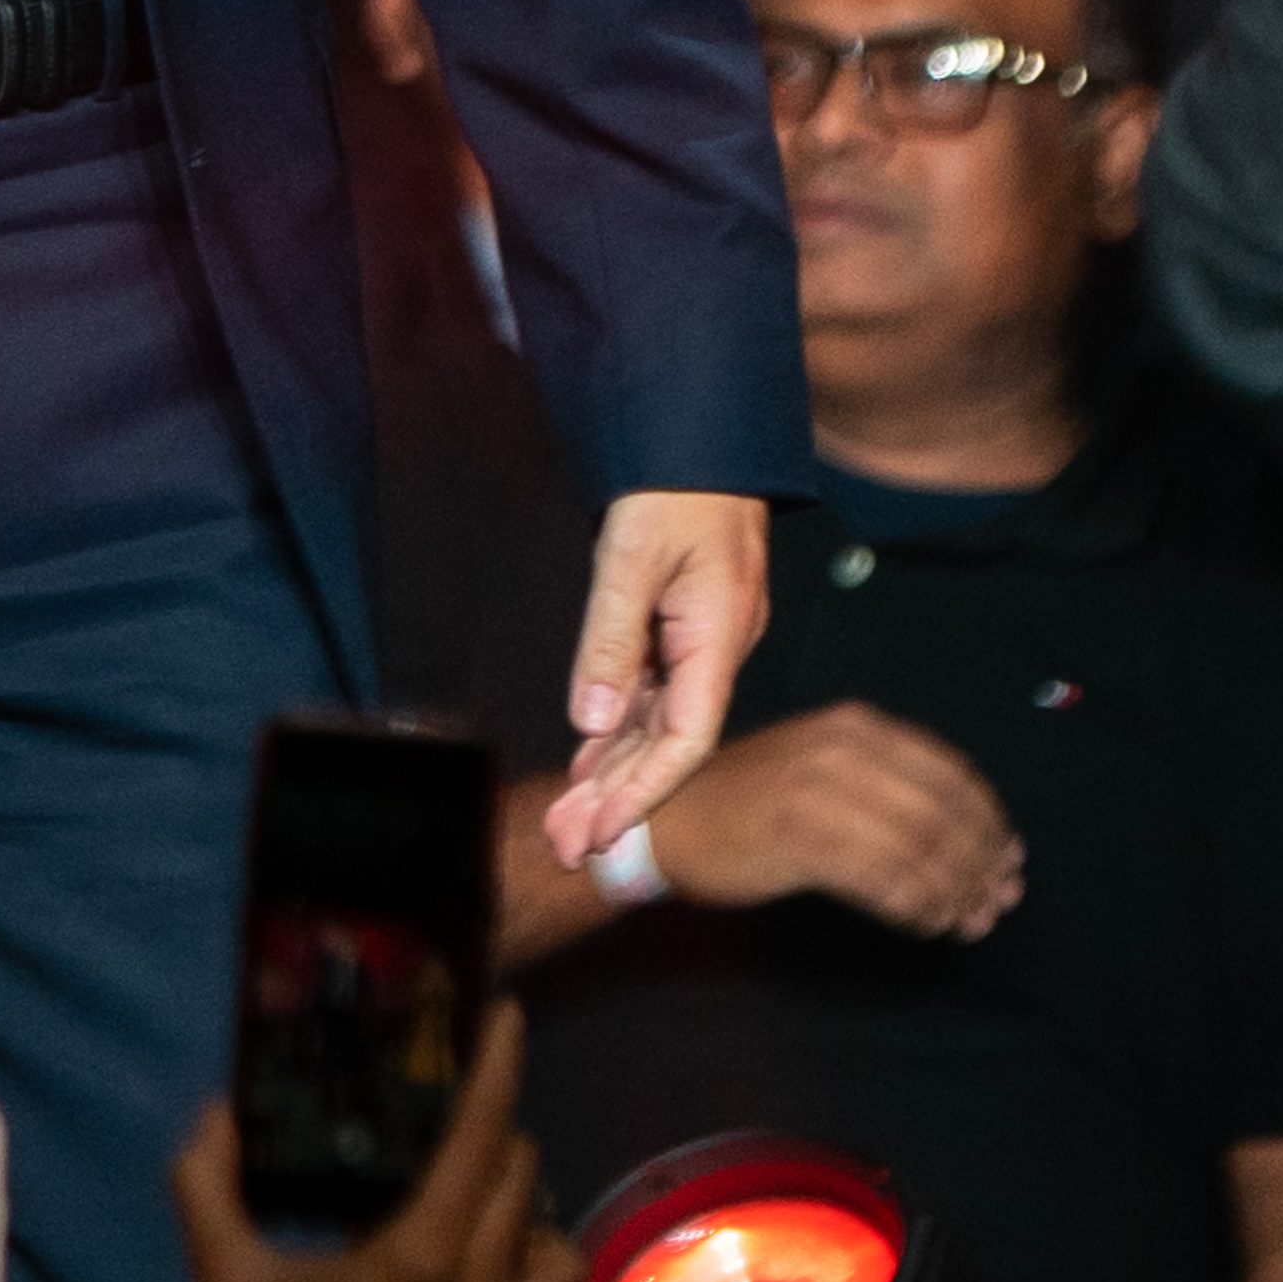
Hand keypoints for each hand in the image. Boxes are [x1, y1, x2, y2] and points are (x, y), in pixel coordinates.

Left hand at [543, 489, 769, 867]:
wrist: (699, 433)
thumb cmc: (673, 484)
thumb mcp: (630, 554)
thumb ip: (610, 639)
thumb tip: (590, 721)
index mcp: (717, 637)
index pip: (686, 739)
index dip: (643, 792)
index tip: (601, 833)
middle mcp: (715, 649)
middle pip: (667, 744)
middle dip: (619, 800)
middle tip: (565, 847)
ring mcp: (701, 641)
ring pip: (656, 723)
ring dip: (614, 774)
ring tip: (569, 822)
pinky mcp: (682, 629)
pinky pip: (650, 695)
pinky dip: (618, 733)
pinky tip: (591, 764)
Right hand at [633, 701, 1017, 935]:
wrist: (667, 820)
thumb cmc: (748, 801)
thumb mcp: (820, 765)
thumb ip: (886, 788)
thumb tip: (966, 837)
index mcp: (858, 727)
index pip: (951, 774)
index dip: (989, 823)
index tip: (1009, 861)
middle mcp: (845, 750)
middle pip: (942, 814)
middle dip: (980, 864)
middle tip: (997, 902)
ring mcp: (820, 791)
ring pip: (917, 849)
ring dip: (953, 893)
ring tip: (967, 921)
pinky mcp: (799, 837)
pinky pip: (881, 878)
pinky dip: (914, 906)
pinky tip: (925, 923)